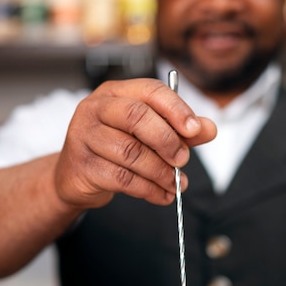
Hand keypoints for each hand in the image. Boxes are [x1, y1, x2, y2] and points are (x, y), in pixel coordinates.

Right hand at [54, 78, 215, 208]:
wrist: (76, 176)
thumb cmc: (114, 149)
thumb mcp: (148, 135)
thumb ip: (179, 130)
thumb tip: (209, 128)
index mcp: (116, 92)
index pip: (150, 91)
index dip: (176, 109)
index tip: (196, 130)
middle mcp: (96, 108)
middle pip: (136, 117)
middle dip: (167, 141)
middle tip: (183, 160)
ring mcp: (84, 136)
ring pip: (130, 152)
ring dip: (161, 172)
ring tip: (175, 184)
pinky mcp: (83, 166)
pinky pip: (122, 178)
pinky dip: (149, 189)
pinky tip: (161, 195)